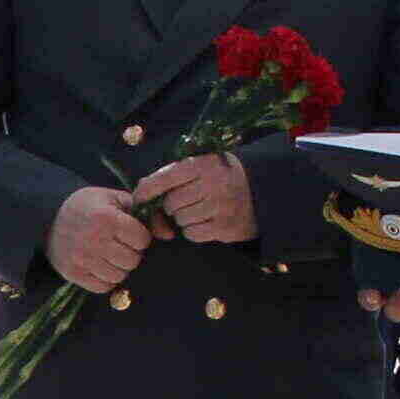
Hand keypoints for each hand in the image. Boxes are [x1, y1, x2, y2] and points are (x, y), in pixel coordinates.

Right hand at [46, 188, 155, 293]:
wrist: (48, 216)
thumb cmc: (89, 206)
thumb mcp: (117, 200)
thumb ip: (146, 214)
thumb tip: (169, 235)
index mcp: (106, 218)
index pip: (141, 240)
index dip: (139, 237)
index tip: (129, 232)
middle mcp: (93, 240)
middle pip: (132, 260)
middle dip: (131, 253)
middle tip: (119, 244)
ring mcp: (82, 259)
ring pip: (119, 275)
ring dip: (119, 267)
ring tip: (110, 255)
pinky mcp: (73, 274)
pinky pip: (103, 287)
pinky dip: (106, 279)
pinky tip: (100, 265)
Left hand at [134, 152, 256, 243]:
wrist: (260, 190)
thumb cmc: (220, 176)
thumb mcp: (201, 165)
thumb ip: (172, 174)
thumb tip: (141, 190)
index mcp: (204, 164)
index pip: (165, 178)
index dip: (147, 189)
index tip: (139, 197)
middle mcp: (213, 184)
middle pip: (170, 203)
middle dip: (171, 205)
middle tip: (184, 201)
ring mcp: (221, 206)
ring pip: (180, 219)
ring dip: (182, 218)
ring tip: (199, 209)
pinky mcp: (225, 227)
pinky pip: (192, 234)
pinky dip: (193, 230)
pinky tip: (205, 220)